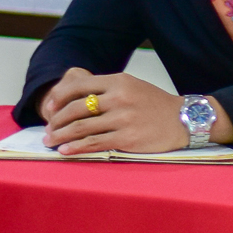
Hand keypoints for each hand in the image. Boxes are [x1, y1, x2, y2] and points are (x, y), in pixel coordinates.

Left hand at [39, 68, 232, 154]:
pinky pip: (94, 143)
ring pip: (82, 128)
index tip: (49, 108)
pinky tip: (66, 151)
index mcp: (119, 81)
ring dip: (61, 136)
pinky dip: (76, 148)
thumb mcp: (132, 87)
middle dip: (56, 121)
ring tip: (50, 142)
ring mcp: (124, 118)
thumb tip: (71, 98)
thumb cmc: (154, 105)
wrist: (184, 119)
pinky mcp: (128, 138)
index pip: (78, 86)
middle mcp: (120, 97)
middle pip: (76, 108)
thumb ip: (106, 89)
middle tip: (48, 130)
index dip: (58, 98)